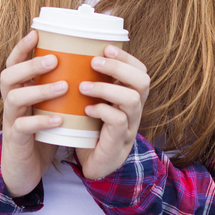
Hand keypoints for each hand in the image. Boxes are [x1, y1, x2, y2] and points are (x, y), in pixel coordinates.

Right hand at [0, 30, 65, 197]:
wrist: (26, 169)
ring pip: (15, 98)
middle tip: (54, 60)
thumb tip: (87, 62)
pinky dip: (41, 122)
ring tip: (63, 87)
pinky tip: (59, 119)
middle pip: (9, 75)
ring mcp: (10, 120)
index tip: (36, 33)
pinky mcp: (15, 140)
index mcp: (18, 88)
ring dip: (39, 90)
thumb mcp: (48, 105)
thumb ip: (59, 85)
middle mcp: (10, 100)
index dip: (22, 47)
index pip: (14, 62)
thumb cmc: (42, 131)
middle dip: (30, 64)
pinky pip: (23, 127)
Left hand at [75, 46, 149, 179]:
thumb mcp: (94, 101)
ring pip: (132, 100)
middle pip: (142, 81)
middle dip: (119, 67)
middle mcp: (135, 110)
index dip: (126, 57)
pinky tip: (86, 109)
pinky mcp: (119, 141)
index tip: (105, 48)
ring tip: (83, 87)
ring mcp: (130, 126)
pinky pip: (118, 121)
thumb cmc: (91, 128)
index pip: (140, 70)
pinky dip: (102, 111)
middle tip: (94, 62)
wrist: (93, 166)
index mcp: (130, 96)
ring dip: (106, 89)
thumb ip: (92, 82)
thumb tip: (71, 53)